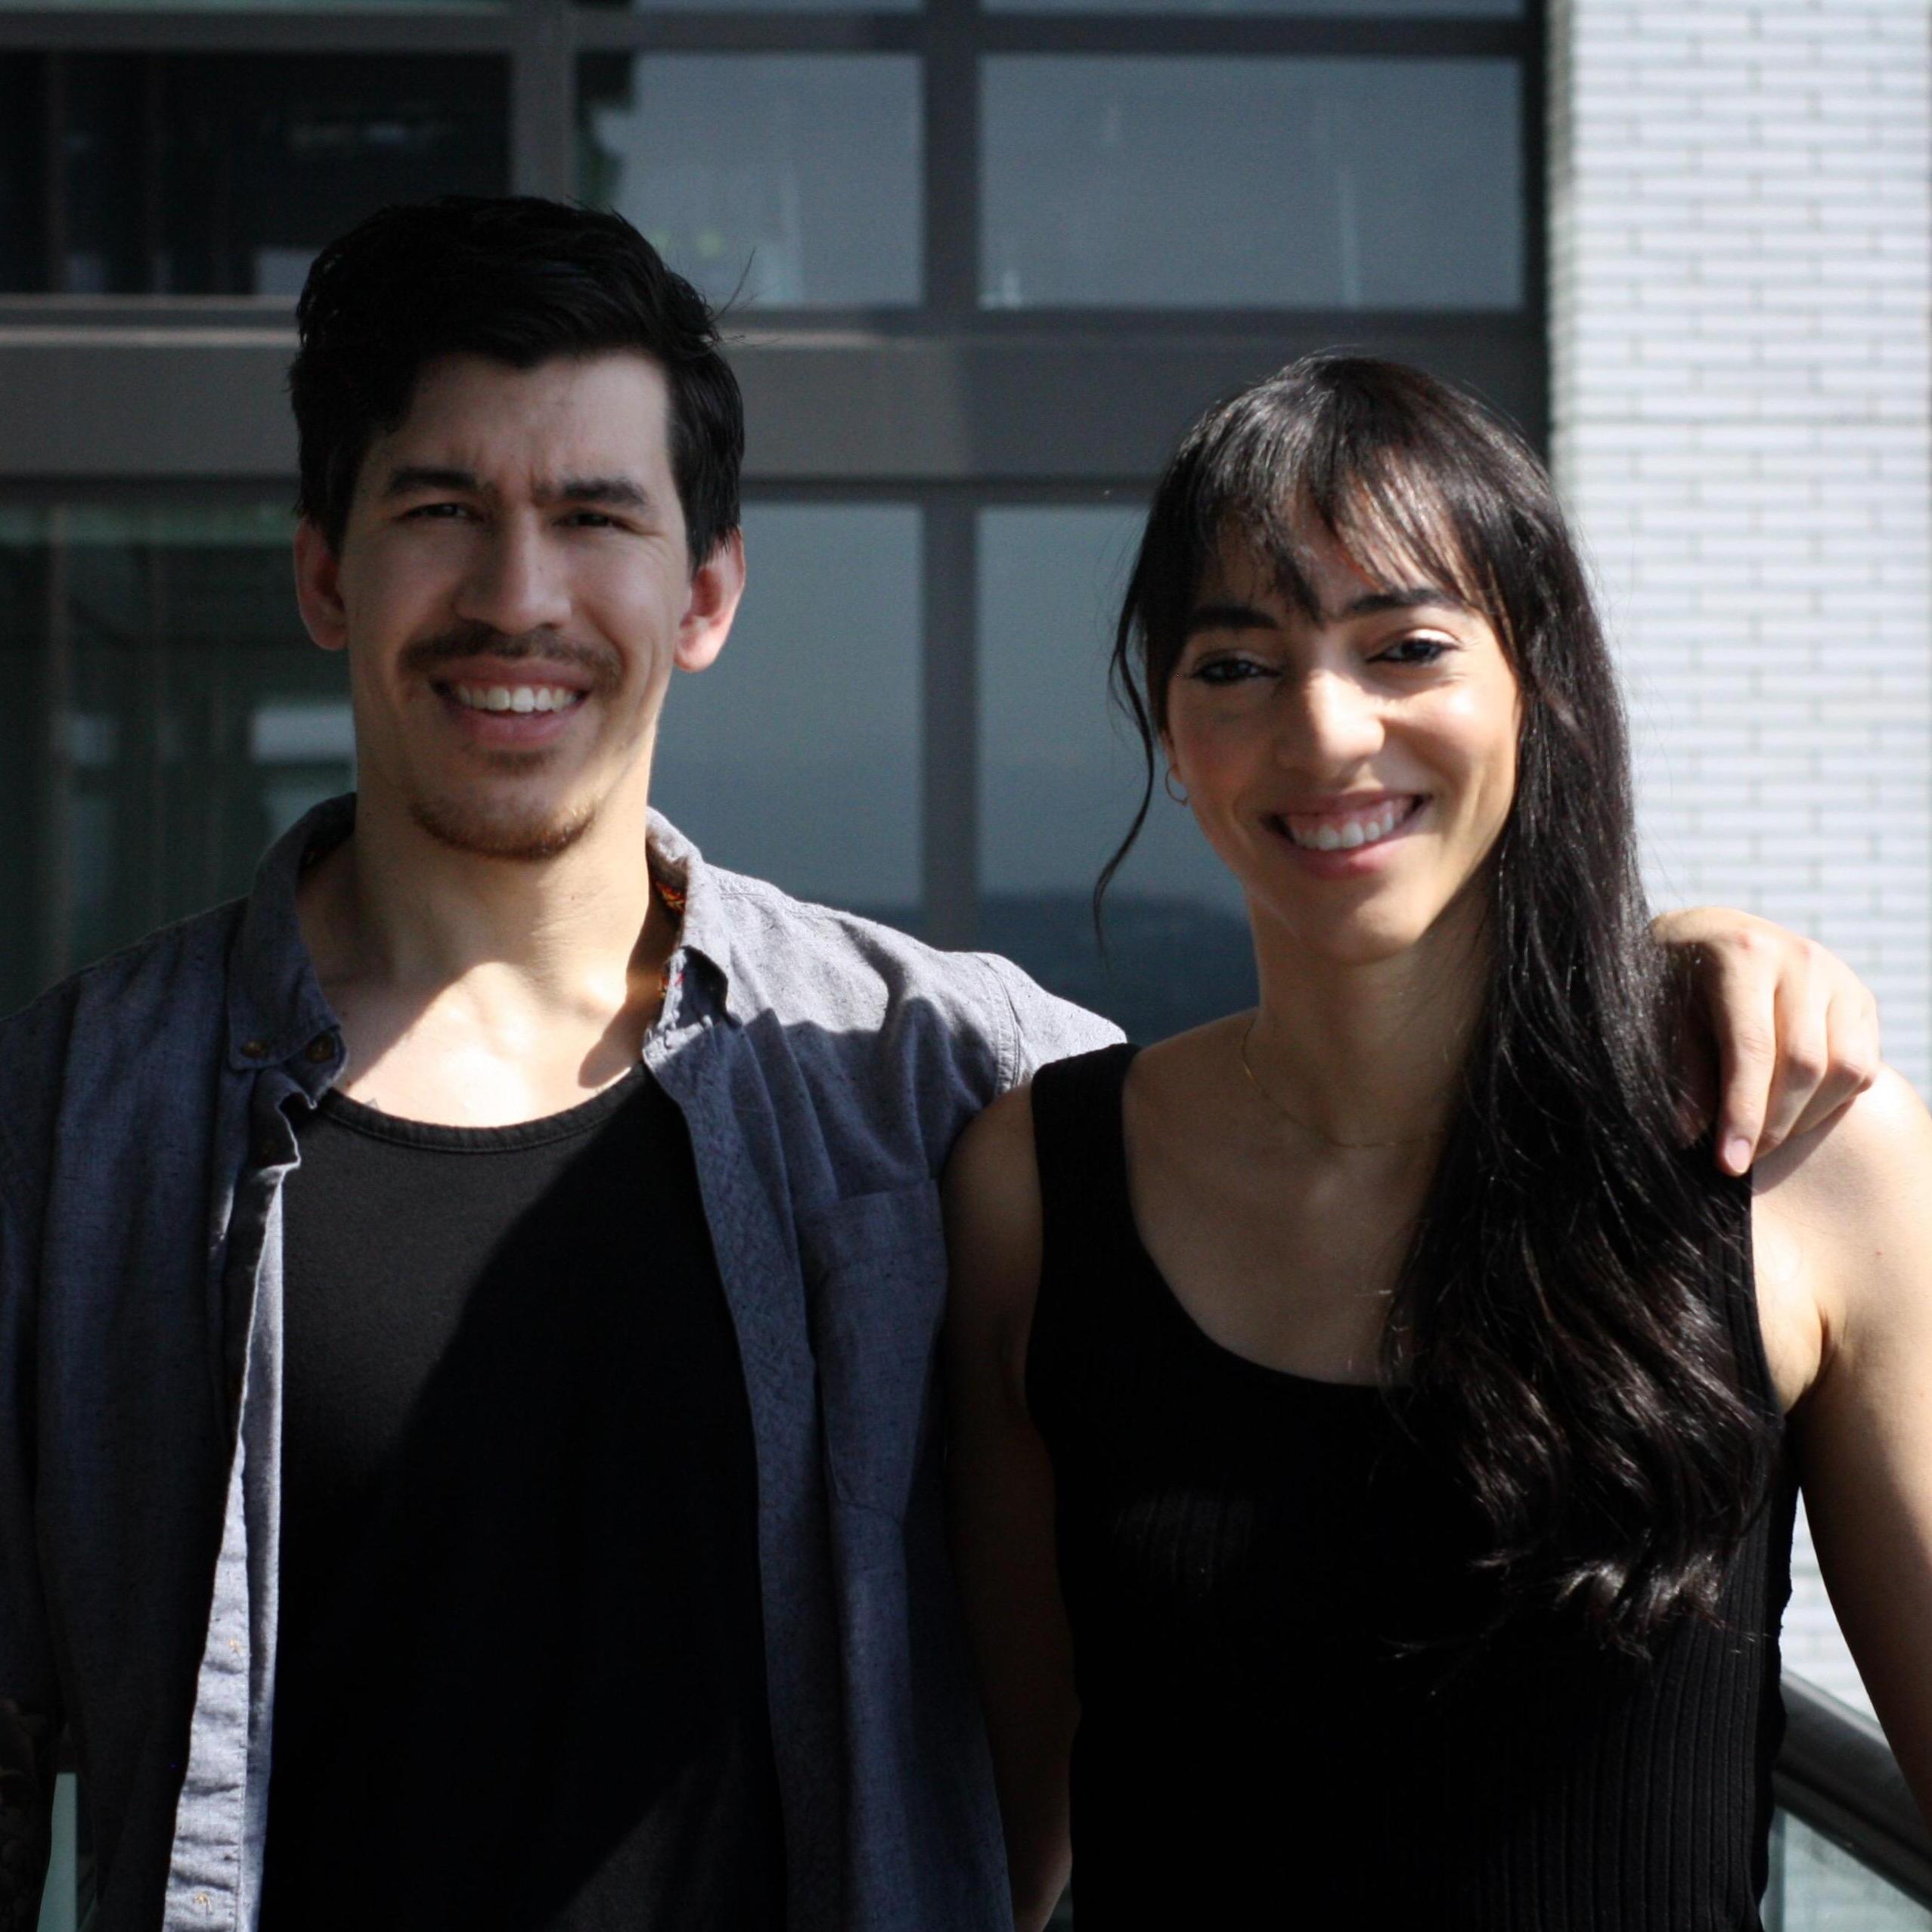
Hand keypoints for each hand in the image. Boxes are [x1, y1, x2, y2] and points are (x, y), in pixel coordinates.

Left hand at [1653, 908, 1880, 1175]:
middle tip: (1742, 1161)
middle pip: (1805, 1063)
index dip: (1743, 1113)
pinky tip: (1792, 1111)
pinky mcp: (1860, 997)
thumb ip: (1682, 1069)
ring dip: (1807, 1118)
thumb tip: (1690, 1133)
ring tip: (1765, 1137)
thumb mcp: (1660, 1013)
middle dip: (1774, 1124)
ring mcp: (1838, 976)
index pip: (1753, 1049)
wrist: (1706, 934)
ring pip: (1846, 1068)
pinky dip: (1833, 1101)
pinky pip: (1863, 1065)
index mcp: (1741, 954)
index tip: (1729, 1164)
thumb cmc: (1670, 979)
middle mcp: (1800, 958)